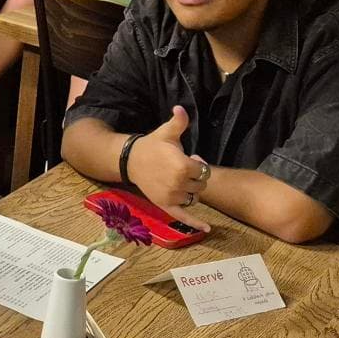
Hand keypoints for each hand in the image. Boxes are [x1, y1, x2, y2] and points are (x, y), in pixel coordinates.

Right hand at [126, 106, 211, 229]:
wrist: (131, 160)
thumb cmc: (152, 146)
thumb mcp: (166, 132)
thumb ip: (178, 121)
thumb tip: (181, 108)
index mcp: (183, 166)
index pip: (203, 171)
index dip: (199, 164)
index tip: (190, 157)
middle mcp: (179, 184)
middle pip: (201, 185)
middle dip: (196, 178)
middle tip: (183, 169)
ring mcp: (172, 196)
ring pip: (194, 198)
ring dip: (192, 192)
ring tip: (181, 181)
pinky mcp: (166, 205)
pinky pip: (184, 216)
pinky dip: (196, 224)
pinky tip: (207, 229)